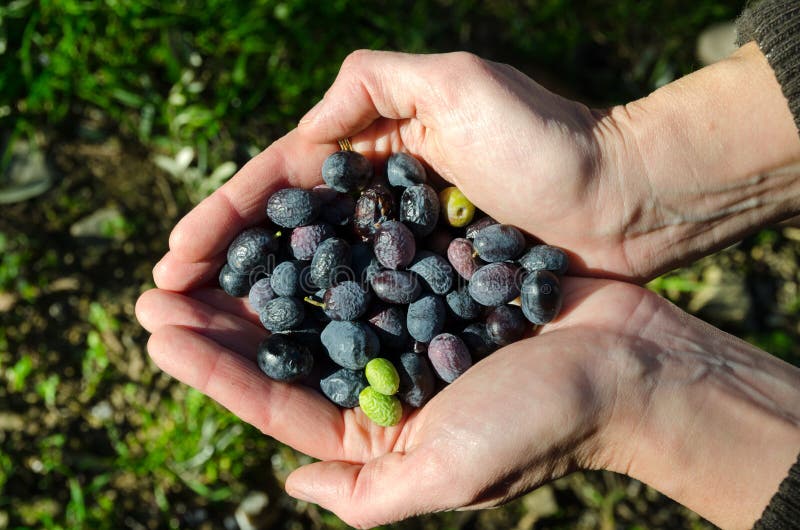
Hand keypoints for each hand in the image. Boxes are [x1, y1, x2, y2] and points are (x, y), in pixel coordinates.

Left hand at [135, 278, 799, 528]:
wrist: (629, 363)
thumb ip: (369, 495)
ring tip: (200, 249)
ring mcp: (405, 329)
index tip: (160, 332)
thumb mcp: (450, 473)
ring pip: (314, 300)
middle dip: (218, 320)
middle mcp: (382, 383)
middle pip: (284, 347)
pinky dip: (320, 242)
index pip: (276, 402)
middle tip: (156, 288)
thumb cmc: (543, 422)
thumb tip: (289, 486)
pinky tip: (280, 218)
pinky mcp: (432, 284)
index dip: (213, 368)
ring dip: (257, 276)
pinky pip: (363, 260)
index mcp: (377, 434)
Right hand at [154, 45, 799, 293]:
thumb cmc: (547, 142)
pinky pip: (364, 311)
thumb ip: (372, 84)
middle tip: (163, 303)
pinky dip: (322, 330)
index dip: (225, 219)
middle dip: (224, 269)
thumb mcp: (456, 82)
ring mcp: (405, 252)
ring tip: (200, 334)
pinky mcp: (435, 291)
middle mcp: (380, 204)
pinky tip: (281, 354)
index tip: (176, 255)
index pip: (280, 186)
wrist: (626, 200)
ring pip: (316, 281)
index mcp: (374, 152)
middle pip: (285, 240)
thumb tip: (303, 124)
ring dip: (258, 307)